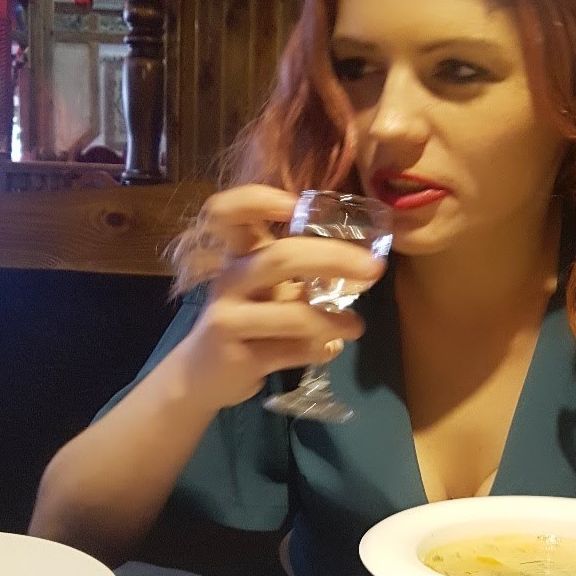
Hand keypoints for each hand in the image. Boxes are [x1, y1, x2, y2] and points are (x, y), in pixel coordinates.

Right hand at [176, 185, 385, 409]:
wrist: (201, 375)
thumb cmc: (244, 319)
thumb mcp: (261, 286)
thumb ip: (297, 270)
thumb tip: (357, 260)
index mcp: (237, 255)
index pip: (228, 212)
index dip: (258, 200)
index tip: (296, 205)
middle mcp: (230, 280)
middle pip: (280, 257)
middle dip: (334, 258)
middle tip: (374, 268)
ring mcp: (229, 318)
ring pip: (294, 315)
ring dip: (335, 321)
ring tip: (356, 327)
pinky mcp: (238, 357)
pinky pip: (292, 351)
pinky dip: (320, 350)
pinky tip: (330, 350)